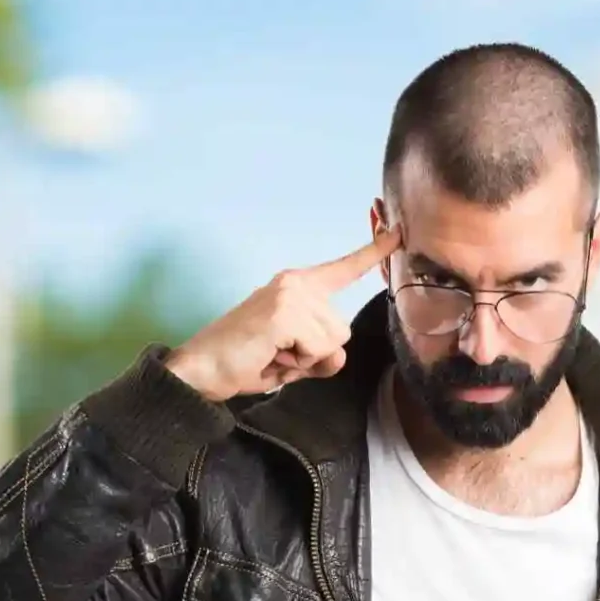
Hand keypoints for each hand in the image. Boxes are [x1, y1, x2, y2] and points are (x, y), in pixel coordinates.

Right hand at [166, 226, 401, 400]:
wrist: (202, 369)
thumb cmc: (244, 362)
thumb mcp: (295, 360)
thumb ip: (323, 355)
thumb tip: (339, 356)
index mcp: (297, 286)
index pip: (343, 269)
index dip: (373, 252)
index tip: (398, 231)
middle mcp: (296, 283)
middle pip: (342, 330)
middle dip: (316, 355)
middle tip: (278, 354)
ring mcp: (291, 294)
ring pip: (333, 342)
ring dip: (305, 360)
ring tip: (272, 354)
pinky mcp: (285, 312)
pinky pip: (318, 350)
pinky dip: (298, 364)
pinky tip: (271, 355)